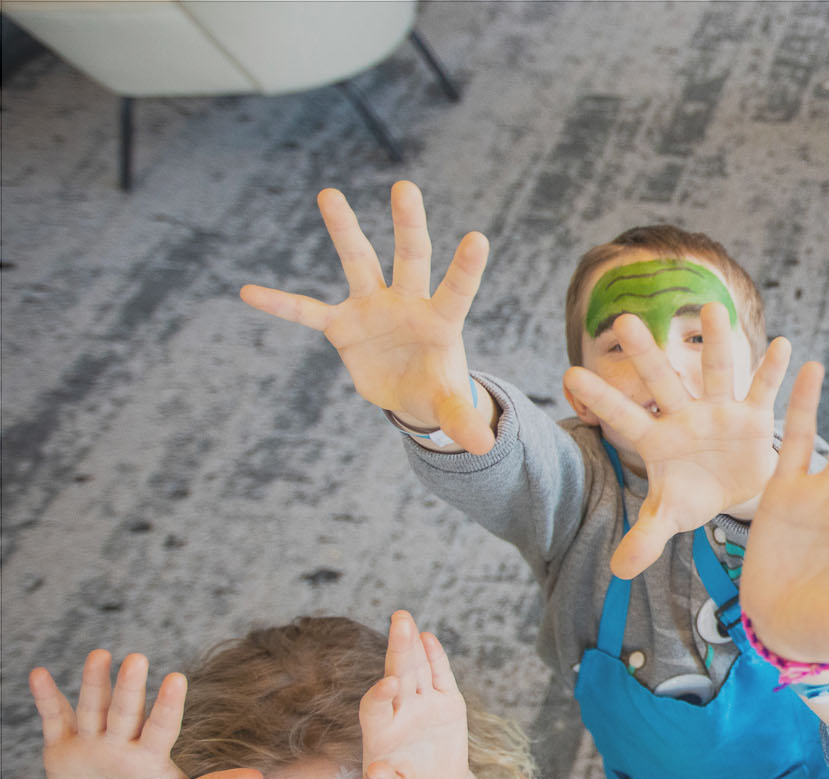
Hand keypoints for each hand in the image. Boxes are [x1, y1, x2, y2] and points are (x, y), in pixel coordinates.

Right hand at [29, 652, 261, 778]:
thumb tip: (257, 778)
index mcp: (151, 754)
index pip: (161, 725)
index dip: (167, 705)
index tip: (177, 679)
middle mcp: (122, 741)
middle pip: (125, 711)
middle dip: (128, 687)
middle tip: (137, 659)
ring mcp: (92, 742)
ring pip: (92, 708)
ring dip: (93, 684)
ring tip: (100, 655)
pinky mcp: (63, 748)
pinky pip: (54, 719)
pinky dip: (46, 698)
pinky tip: (39, 675)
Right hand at [240, 181, 494, 451]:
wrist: (410, 394)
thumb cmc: (437, 390)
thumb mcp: (450, 407)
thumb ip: (463, 419)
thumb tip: (484, 446)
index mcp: (441, 320)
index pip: (457, 290)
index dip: (466, 267)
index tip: (479, 238)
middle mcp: (407, 303)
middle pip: (410, 256)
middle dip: (409, 224)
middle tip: (406, 186)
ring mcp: (372, 307)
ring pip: (358, 261)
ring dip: (345, 230)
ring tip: (330, 193)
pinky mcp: (342, 325)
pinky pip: (307, 312)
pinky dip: (281, 304)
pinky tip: (249, 292)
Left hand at [359, 611, 472, 778]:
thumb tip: (376, 772)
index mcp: (380, 733)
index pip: (375, 707)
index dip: (379, 695)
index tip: (389, 685)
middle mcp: (399, 712)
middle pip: (397, 675)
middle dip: (397, 649)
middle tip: (399, 621)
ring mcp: (422, 705)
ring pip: (416, 669)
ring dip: (411, 644)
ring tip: (405, 619)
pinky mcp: (446, 703)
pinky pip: (440, 676)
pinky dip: (436, 658)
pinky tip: (428, 638)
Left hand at [562, 305, 789, 577]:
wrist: (733, 490)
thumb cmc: (693, 497)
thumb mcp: (670, 518)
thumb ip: (645, 537)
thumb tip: (618, 571)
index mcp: (657, 440)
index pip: (624, 418)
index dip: (601, 398)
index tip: (570, 375)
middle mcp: (685, 416)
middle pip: (662, 383)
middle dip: (647, 355)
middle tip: (625, 320)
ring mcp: (719, 411)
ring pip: (716, 372)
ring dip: (718, 341)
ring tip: (713, 306)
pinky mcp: (753, 416)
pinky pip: (763, 391)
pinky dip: (774, 371)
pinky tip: (784, 346)